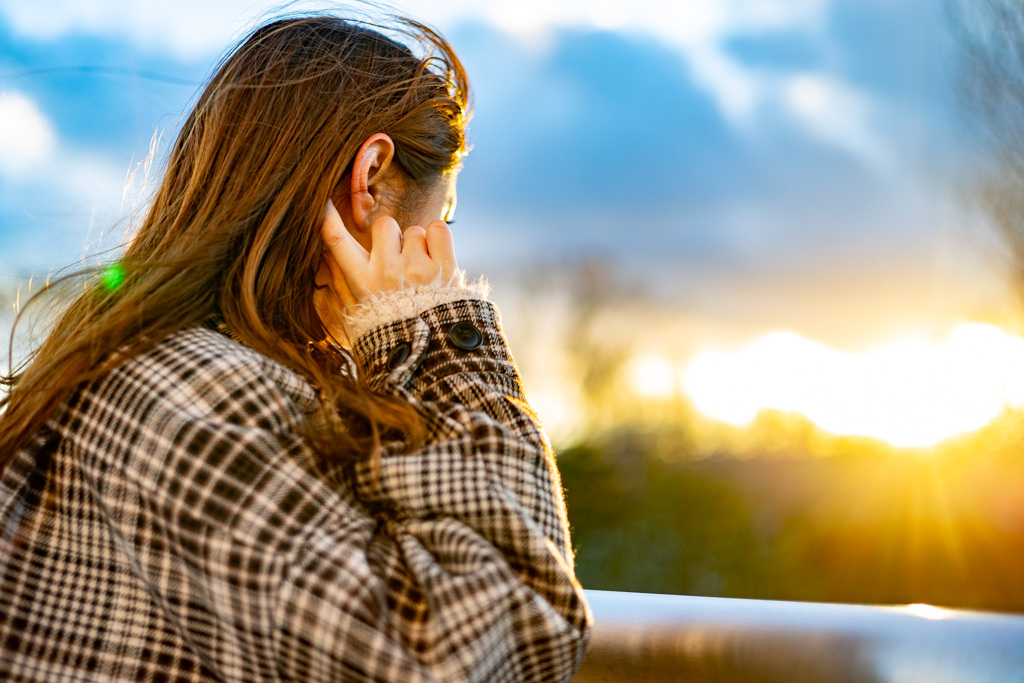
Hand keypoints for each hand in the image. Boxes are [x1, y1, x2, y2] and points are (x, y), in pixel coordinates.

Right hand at [315, 199, 458, 322]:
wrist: (436, 351)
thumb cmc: (397, 328)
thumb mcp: (362, 311)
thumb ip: (346, 283)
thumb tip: (328, 257)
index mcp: (362, 282)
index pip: (336, 240)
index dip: (328, 216)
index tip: (323, 200)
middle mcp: (386, 272)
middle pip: (384, 224)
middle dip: (393, 236)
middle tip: (401, 261)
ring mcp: (415, 268)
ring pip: (414, 230)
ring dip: (419, 245)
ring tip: (422, 272)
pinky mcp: (444, 267)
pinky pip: (438, 228)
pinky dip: (439, 238)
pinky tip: (439, 259)